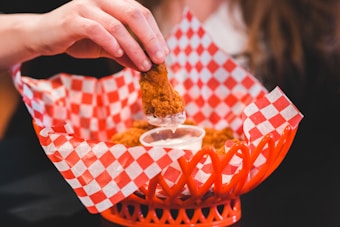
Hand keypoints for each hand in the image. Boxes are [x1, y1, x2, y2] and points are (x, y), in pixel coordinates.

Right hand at [9, 0, 168, 70]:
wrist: (42, 36)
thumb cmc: (77, 40)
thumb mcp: (106, 48)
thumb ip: (125, 54)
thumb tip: (146, 66)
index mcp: (112, 3)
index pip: (141, 13)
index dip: (155, 33)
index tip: (164, 53)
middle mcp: (100, 0)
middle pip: (134, 14)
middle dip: (150, 38)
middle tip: (160, 58)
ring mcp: (85, 7)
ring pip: (116, 25)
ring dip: (134, 47)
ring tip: (144, 65)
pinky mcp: (72, 20)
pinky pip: (95, 29)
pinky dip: (110, 43)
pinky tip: (119, 55)